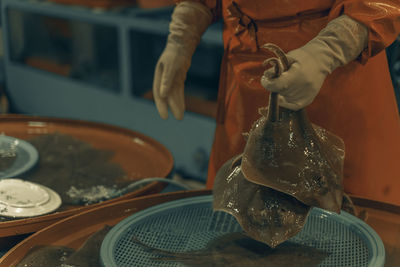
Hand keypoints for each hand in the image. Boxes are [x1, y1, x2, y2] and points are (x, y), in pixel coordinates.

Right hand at [152, 1, 211, 119]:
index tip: (165, 116)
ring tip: (180, 117)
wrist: (182, 44)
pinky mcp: (178, 78)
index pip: (159, 95)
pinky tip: (182, 107)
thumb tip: (163, 95)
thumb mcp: (171, 66)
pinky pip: (178, 92)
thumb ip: (167, 80)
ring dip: (177, 105)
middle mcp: (163, 80)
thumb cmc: (175, 54)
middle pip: (167, 97)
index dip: (161, 106)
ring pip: (174, 95)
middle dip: (172, 108)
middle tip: (178, 118)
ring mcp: (171, 79)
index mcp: (159, 77)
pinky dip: (180, 99)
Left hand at [261, 15, 367, 110]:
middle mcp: (302, 87)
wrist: (322, 59)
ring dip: (280, 93)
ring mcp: (306, 95)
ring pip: (284, 100)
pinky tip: (285, 94)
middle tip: (275, 78)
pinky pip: (292, 106)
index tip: (265, 79)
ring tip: (285, 83)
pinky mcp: (308, 100)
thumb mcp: (288, 58)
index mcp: (297, 75)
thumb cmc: (303, 56)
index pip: (276, 86)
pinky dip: (286, 101)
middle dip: (273, 86)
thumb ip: (276, 67)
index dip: (267, 83)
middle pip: (279, 92)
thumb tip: (266, 76)